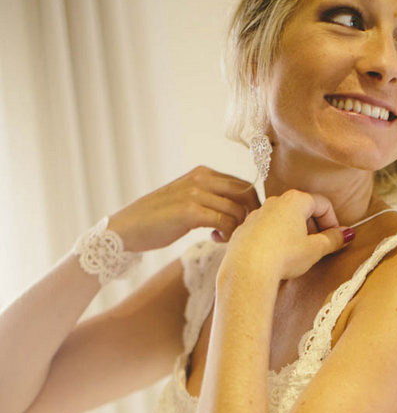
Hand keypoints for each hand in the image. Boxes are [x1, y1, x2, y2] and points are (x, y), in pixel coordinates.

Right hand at [106, 166, 260, 251]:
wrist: (128, 227)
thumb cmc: (160, 218)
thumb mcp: (188, 199)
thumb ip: (211, 198)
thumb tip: (241, 209)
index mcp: (203, 173)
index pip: (243, 184)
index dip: (252, 206)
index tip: (244, 223)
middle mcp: (201, 178)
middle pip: (246, 194)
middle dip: (251, 216)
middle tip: (241, 232)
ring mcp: (195, 193)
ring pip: (237, 210)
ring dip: (237, 229)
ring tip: (222, 237)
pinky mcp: (190, 211)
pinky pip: (224, 222)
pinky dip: (227, 235)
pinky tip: (214, 239)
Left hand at [219, 189, 351, 283]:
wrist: (247, 270)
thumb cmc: (283, 256)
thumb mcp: (315, 250)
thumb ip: (333, 239)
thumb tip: (346, 234)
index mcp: (295, 200)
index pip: (323, 204)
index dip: (333, 222)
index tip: (335, 239)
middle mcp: (274, 201)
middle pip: (302, 209)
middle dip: (314, 227)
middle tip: (318, 248)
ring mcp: (257, 214)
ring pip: (283, 220)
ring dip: (294, 233)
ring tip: (297, 254)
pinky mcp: (245, 229)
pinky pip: (266, 231)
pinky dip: (276, 240)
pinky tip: (277, 257)